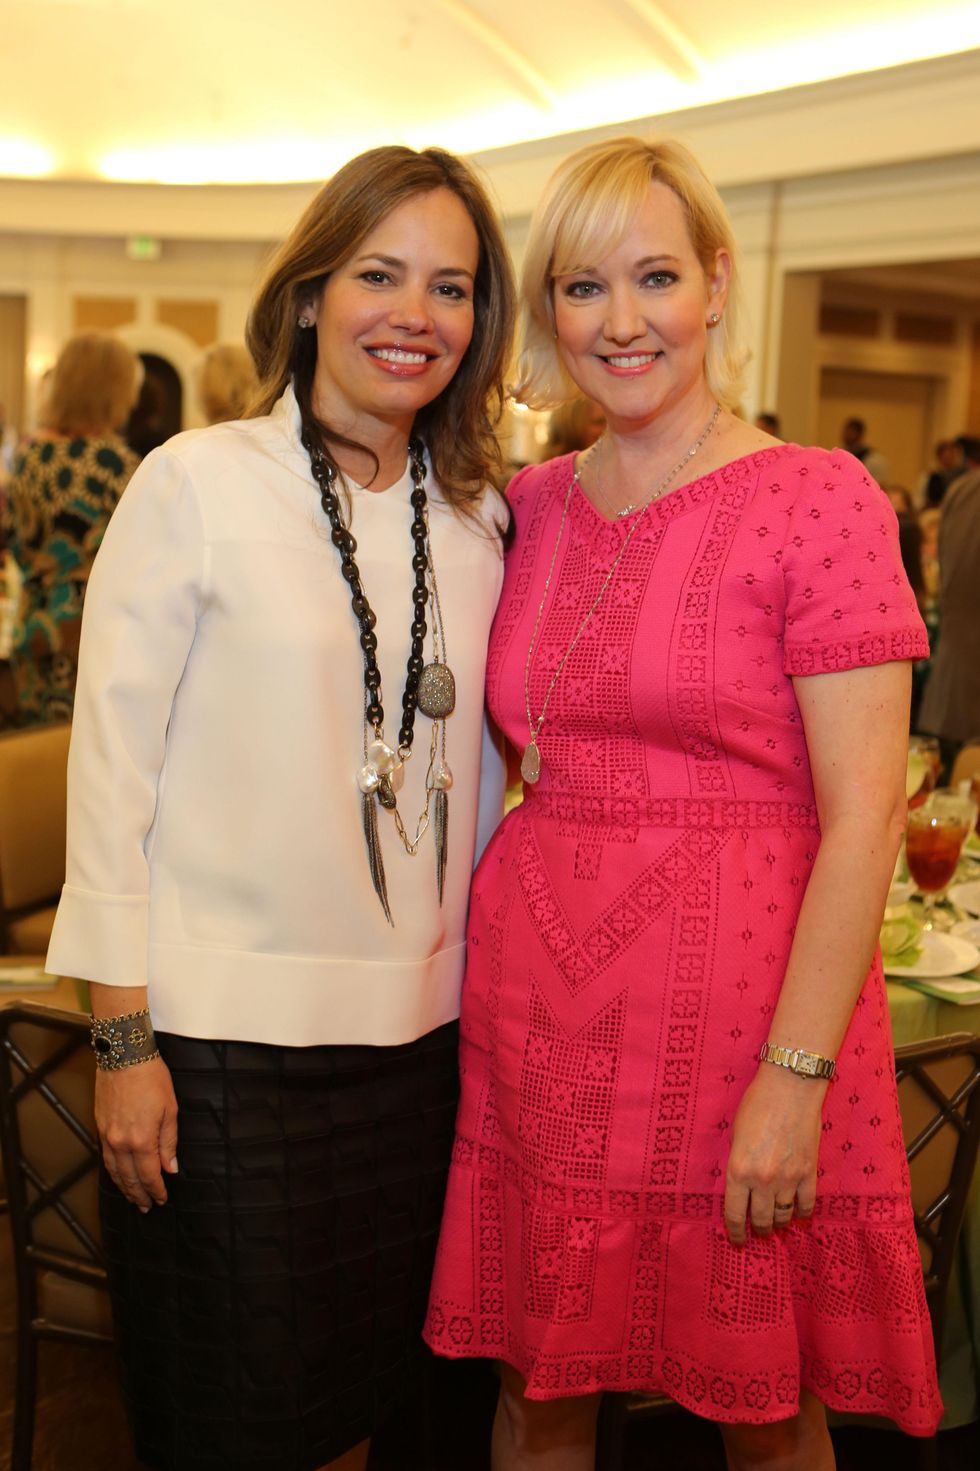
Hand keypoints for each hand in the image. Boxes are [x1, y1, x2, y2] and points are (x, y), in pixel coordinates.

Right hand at [95, 1056, 178, 1210]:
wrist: (124, 1057)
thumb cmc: (151, 1079)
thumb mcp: (170, 1109)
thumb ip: (169, 1142)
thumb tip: (170, 1168)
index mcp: (141, 1140)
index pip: (149, 1175)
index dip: (156, 1190)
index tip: (161, 1199)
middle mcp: (120, 1143)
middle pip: (129, 1178)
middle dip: (139, 1195)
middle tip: (146, 1207)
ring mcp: (107, 1135)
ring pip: (114, 1171)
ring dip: (124, 1187)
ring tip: (132, 1198)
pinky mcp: (100, 1127)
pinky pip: (106, 1157)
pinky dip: (113, 1171)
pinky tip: (119, 1175)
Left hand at [723, 1067, 824, 1244]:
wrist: (790, 1088)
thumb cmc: (757, 1104)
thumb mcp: (736, 1135)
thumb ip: (738, 1163)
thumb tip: (742, 1185)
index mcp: (738, 1170)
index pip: (734, 1214)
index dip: (735, 1232)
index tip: (737, 1240)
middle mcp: (762, 1181)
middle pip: (760, 1219)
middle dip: (758, 1230)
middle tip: (757, 1232)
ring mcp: (788, 1179)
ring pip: (783, 1215)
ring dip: (778, 1223)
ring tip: (776, 1224)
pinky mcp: (809, 1173)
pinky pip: (807, 1205)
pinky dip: (802, 1213)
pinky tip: (798, 1215)